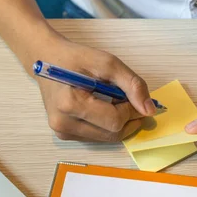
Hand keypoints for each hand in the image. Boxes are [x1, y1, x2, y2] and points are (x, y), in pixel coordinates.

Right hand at [30, 36, 154, 141]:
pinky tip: (103, 108)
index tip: (134, 97)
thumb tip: (150, 110)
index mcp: (70, 104)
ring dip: (118, 122)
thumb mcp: (107, 63)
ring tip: (113, 101)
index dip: (131, 111)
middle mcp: (63, 124)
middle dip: (127, 118)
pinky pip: (97, 137)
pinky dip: (107, 125)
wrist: (46, 60)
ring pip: (107, 138)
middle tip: (129, 100)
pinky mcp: (64, 135)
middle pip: (112, 133)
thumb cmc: (75, 58)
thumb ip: (132, 85)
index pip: (114, 121)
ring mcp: (62, 132)